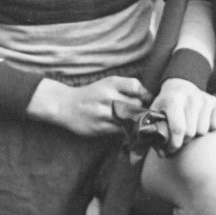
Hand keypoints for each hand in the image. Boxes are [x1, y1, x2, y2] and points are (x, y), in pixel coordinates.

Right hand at [27, 76, 151, 135]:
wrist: (66, 105)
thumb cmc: (91, 94)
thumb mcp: (106, 84)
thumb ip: (126, 88)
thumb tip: (149, 96)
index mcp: (110, 83)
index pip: (136, 87)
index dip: (145, 94)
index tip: (145, 100)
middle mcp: (106, 96)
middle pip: (136, 105)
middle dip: (142, 111)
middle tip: (142, 114)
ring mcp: (102, 113)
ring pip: (129, 120)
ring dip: (136, 123)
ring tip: (137, 124)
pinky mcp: (99, 127)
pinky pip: (120, 131)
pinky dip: (126, 131)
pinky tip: (126, 130)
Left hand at [151, 78, 215, 153]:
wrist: (180, 86)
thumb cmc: (166, 105)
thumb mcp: (156, 113)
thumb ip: (155, 132)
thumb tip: (162, 154)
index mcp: (173, 98)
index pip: (178, 129)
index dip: (174, 144)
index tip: (170, 149)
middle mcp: (190, 97)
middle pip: (191, 132)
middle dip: (183, 139)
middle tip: (179, 135)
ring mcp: (204, 98)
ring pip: (203, 131)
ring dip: (195, 133)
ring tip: (189, 124)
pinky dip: (209, 127)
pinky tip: (200, 119)